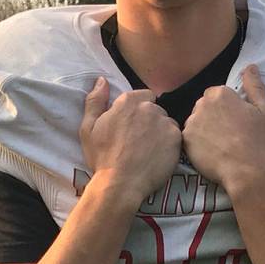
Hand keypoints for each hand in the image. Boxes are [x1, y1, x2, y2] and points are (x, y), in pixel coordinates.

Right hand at [80, 78, 181, 204]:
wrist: (120, 183)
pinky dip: (169, 144)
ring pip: (166, 122)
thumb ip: (95, 100)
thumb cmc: (102, 157)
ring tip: (149, 150)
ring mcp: (164, 122)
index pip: (143, 96)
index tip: (132, 126)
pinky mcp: (176, 138)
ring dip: (161, 131)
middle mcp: (148, 107)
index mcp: (128, 101)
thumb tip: (102, 80)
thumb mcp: (88, 128)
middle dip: (150, 120)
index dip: (138, 110)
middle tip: (140, 140)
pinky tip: (158, 156)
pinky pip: (176, 136)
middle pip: (155, 109)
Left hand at [182, 64, 264, 188]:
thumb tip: (251, 66)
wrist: (245, 169)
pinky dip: (197, 143)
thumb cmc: (257, 140)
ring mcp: (191, 122)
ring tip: (219, 145)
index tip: (235, 122)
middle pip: (204, 106)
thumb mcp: (264, 111)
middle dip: (213, 116)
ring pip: (196, 121)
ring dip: (204, 129)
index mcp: (221, 94)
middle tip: (228, 134)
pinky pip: (189, 137)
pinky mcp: (185, 139)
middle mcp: (202, 103)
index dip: (227, 108)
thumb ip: (255, 86)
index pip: (217, 95)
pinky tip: (211, 152)